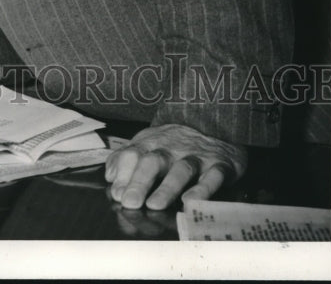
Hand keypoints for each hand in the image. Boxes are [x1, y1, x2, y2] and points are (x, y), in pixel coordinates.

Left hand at [104, 123, 246, 209]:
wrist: (215, 126)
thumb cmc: (174, 145)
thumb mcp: (147, 145)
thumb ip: (125, 160)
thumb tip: (110, 177)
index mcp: (151, 143)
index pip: (133, 154)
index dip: (124, 174)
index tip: (117, 194)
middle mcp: (172, 147)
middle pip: (154, 161)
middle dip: (140, 182)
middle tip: (130, 202)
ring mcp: (196, 155)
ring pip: (181, 170)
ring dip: (167, 188)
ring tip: (155, 204)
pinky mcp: (220, 165)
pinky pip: (213, 176)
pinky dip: (202, 189)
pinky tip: (190, 201)